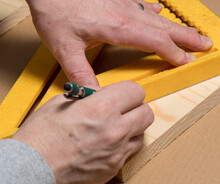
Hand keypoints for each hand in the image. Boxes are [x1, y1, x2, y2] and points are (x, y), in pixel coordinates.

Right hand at [13, 81, 152, 183]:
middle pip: (146, 113)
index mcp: (102, 108)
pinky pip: (130, 151)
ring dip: (132, 127)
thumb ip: (90, 95)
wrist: (31, 169)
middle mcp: (115, 129)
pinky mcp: (114, 167)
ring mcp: (117, 151)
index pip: (136, 91)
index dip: (128, 91)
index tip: (122, 94)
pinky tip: (108, 143)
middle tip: (123, 109)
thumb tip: (104, 94)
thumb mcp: (62, 102)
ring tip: (114, 127)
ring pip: (142, 133)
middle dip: (136, 108)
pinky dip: (124, 145)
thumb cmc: (41, 136)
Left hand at [18, 0, 212, 86]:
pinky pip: (142, 5)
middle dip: (188, 37)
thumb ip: (80, 75)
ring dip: (177, 25)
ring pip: (158, 17)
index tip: (188, 61)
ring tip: (192, 31)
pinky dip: (154, 10)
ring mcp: (124, 4)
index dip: (174, 54)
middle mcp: (128, 16)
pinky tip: (158, 10)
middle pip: (166, 28)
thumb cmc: (56, 9)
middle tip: (207, 42)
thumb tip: (92, 96)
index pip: (157, 43)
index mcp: (121, 29)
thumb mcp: (65, 48)